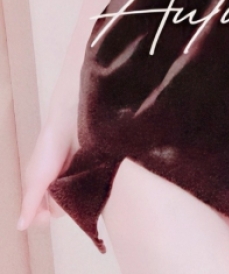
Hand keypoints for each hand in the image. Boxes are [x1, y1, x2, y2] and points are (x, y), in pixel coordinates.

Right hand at [17, 114, 78, 229]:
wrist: (72, 122)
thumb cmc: (50, 148)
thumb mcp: (37, 178)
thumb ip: (30, 203)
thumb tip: (20, 226)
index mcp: (40, 185)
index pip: (40, 213)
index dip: (42, 216)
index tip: (46, 216)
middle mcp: (56, 183)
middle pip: (59, 209)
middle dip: (59, 205)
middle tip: (59, 188)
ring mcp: (73, 177)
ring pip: (74, 201)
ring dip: (74, 196)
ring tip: (74, 180)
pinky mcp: (88, 171)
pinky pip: (88, 189)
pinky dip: (87, 187)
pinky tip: (87, 180)